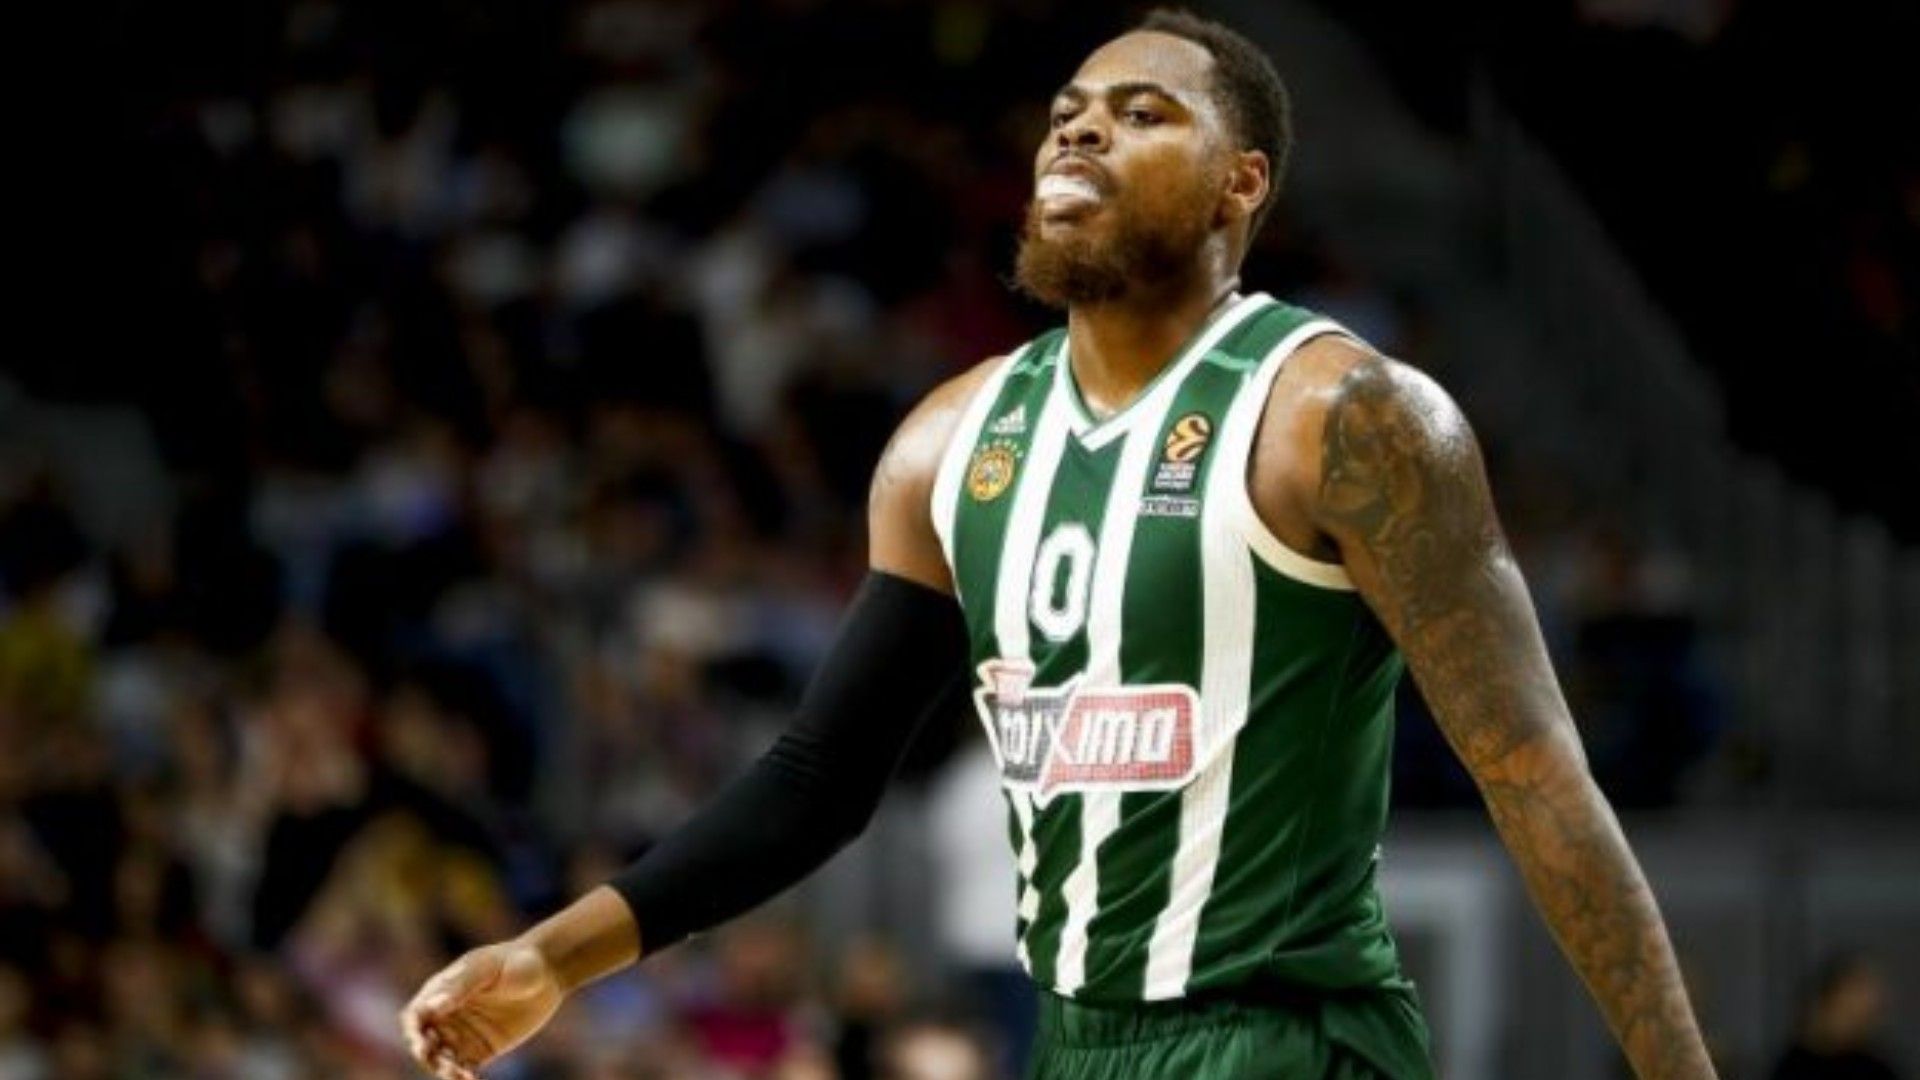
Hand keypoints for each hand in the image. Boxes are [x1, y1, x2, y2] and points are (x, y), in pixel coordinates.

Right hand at [400, 940, 564, 1078]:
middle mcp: (447, 1016)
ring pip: (442, 1059)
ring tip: (460, 1075)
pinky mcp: (481, 1050)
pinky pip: (465, 1068)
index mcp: (441, 992)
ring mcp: (463, 1034)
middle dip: (427, 1055)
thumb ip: (461, 986)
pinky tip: (471, 1079)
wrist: (549, 972)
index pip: (416, 1015)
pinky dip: (462, 1076)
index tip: (422, 1043)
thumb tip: (432, 1006)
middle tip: (441, 1062)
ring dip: (444, 1069)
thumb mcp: (487, 968)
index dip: (413, 1031)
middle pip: (424, 1042)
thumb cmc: (515, 961)